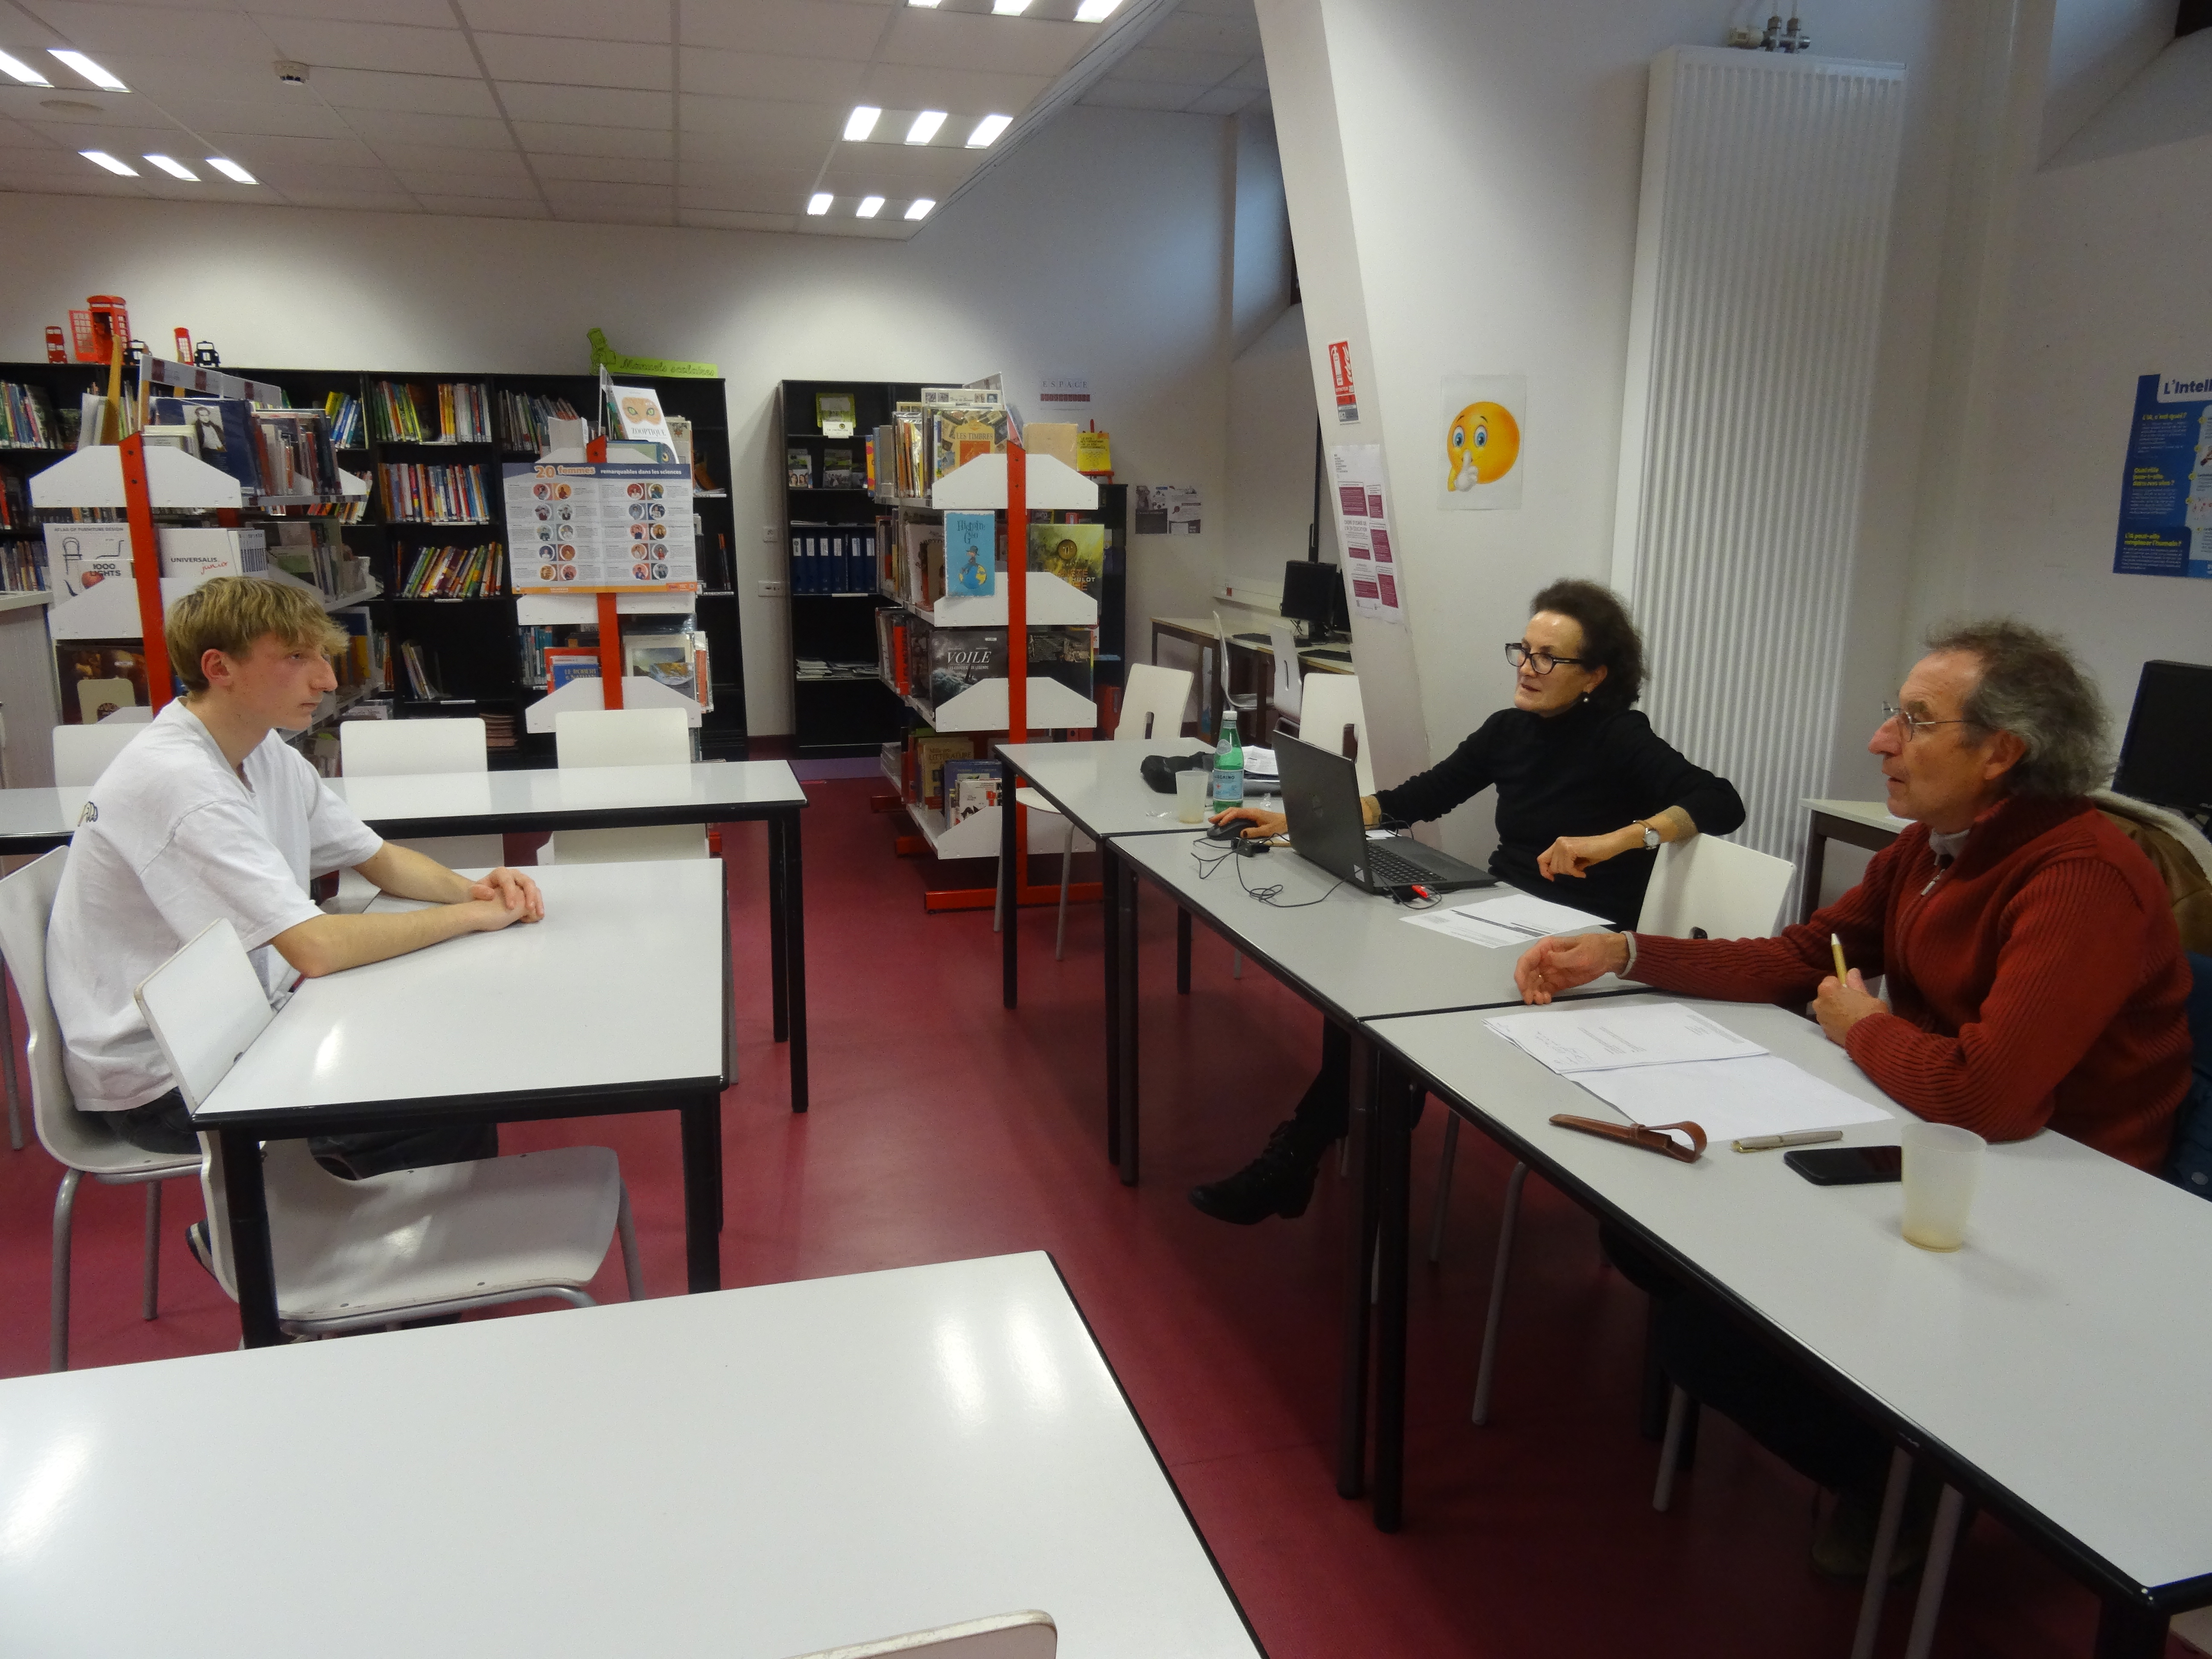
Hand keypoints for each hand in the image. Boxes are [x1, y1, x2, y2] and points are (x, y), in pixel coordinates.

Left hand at [469, 866, 544, 922]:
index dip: (511, 893)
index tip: (511, 907)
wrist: (482, 895)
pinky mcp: (526, 890)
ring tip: (539, 914)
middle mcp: (513, 875)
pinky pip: (535, 894)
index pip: (508, 880)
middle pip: (526, 881)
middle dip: (530, 895)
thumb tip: (491, 894)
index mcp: (500, 873)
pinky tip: (538, 915)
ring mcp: (521, 882)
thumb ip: (478, 891)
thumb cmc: (478, 893)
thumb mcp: (473, 892)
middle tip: (530, 908)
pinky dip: (538, 904)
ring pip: (534, 887)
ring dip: (537, 900)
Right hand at [1211, 805, 1286, 839]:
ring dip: (1224, 815)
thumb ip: (1254, 832)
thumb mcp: (1267, 831)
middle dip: (1221, 814)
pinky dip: (1230, 817)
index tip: (1221, 824)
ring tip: (1215, 820)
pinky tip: (1225, 821)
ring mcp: (1250, 813)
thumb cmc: (1278, 825)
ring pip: (1234, 812)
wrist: (1287, 821)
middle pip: (1233, 810)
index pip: (1237, 812)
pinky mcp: (1251, 816)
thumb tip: (1241, 833)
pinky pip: (1238, 815)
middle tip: (1211, 820)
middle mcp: (1250, 811)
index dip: (1227, 817)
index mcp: (1253, 812)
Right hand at [1515, 933, 1630, 1002]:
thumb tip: (1547, 959)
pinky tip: (1546, 1000)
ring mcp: (1549, 971)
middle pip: (1527, 974)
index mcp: (1546, 948)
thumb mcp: (1580, 952)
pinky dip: (1542, 996)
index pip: (1526, 960)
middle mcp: (1544, 960)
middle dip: (1526, 988)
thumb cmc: (1594, 949)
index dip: (1521, 974)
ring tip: (1541, 1001)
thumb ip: (1562, 957)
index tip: (1523, 987)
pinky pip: (1544, 990)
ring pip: (1534, 984)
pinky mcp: (1556, 982)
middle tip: (1531, 1000)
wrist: (1607, 956)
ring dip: (1534, 993)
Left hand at [1537, 828, 1637, 881]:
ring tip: (1581, 870)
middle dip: (1564, 873)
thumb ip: (1563, 864)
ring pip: (1559, 868)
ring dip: (1571, 873)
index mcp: (1559, 844)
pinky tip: (1582, 873)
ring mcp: (1563, 844)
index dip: (1544, 871)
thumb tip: (1552, 873)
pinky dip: (1575, 873)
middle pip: (1552, 867)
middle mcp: (1559, 842)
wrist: (1610, 844)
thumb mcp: (1575, 860)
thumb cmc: (1595, 852)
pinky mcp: (1570, 849)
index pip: (1542, 859)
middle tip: (1576, 871)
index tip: (1552, 879)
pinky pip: (1568, 868)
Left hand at [1813, 969, 1887, 1045]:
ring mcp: (1820, 1018)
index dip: (1841, 984)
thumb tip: (1852, 971)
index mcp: (1827, 989)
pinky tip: (1848, 1025)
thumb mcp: (1866, 994)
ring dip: (1835, 1009)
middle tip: (1853, 1003)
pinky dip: (1836, 1021)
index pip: (1830, 980)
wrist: (1869, 1037)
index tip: (1851, 990)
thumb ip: (1855, 982)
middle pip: (1826, 995)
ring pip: (1827, 1008)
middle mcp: (1819, 1002)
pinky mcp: (1824, 1031)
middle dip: (1836, 997)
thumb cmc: (1869, 1012)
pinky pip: (1829, 1021)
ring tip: (1851, 1016)